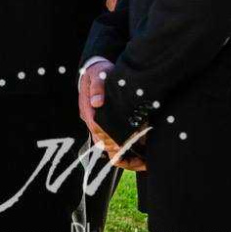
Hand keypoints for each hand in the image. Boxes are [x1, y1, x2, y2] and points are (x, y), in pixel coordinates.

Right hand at [77, 58, 143, 172]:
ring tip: (142, 160)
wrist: (97, 71)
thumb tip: (96, 102)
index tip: (127, 144)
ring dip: (123, 154)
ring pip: (107, 147)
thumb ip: (97, 87)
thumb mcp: (97, 75)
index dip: (111, 139)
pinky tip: (140, 152)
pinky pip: (113, 143)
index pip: (97, 129)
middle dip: (121, 152)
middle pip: (103, 143)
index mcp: (88, 110)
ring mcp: (98, 125)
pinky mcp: (105, 125)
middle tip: (141, 158)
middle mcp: (91, 120)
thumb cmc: (99, 73)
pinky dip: (125, 150)